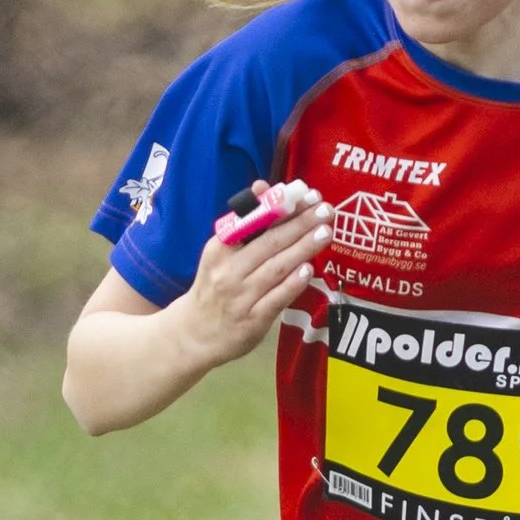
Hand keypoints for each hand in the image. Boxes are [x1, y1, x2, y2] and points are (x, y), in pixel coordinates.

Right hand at [181, 184, 328, 371]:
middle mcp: (228, 271)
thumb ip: (245, 223)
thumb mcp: (221, 252)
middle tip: (325, 210)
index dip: (281, 207)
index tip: (306, 194)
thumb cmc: (215, 286)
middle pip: (269, 243)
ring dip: (302, 248)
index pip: (254, 222)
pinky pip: (276, 298)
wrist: (194, 333)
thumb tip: (263, 187)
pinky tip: (309, 270)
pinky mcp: (252, 320)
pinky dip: (293, 283)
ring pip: (276, 268)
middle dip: (300, 224)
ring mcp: (240, 297)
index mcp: (220, 248)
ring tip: (325, 232)